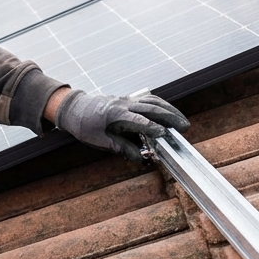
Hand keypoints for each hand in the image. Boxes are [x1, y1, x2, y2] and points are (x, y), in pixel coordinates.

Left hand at [55, 90, 189, 161]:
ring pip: (152, 101)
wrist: (74, 109)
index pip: (138, 121)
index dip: (152, 128)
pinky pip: (148, 99)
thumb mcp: (101, 141)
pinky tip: (169, 112)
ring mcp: (126, 100)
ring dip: (169, 110)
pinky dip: (161, 105)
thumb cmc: (86, 126)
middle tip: (184, 127)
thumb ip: (122, 148)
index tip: (165, 135)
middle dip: (169, 117)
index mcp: (114, 115)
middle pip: (150, 108)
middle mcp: (122, 105)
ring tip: (182, 121)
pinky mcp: (128, 100)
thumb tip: (142, 159)